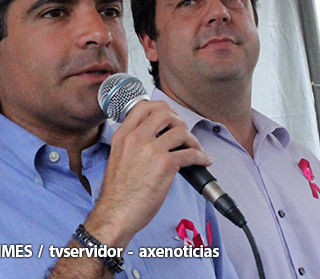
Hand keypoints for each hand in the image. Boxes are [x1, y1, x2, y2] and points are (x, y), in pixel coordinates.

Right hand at [85, 100, 211, 247]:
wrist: (116, 213)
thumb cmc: (117, 193)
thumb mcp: (117, 157)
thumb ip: (131, 144)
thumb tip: (152, 138)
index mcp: (122, 135)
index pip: (143, 106)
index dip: (161, 108)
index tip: (169, 117)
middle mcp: (136, 138)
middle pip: (165, 113)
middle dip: (179, 121)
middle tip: (183, 133)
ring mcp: (151, 150)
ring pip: (181, 131)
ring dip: (192, 140)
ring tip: (195, 149)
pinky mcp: (165, 165)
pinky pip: (191, 153)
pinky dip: (201, 157)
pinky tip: (203, 161)